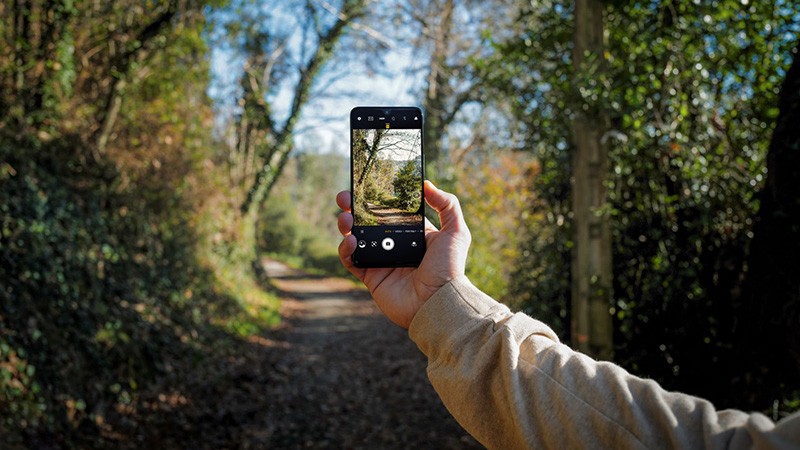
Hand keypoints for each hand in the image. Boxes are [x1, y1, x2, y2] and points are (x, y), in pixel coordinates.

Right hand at [337, 180, 471, 327]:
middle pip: (367, 221)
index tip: (365, 185)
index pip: (389, 210)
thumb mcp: (456, 232)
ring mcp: (381, 261)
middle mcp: (395, 245)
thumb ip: (447, 204)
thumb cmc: (449, 269)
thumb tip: (427, 184)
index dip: (376, 198)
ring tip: (346, 217)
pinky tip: (350, 241)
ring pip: (355, 238)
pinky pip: (351, 260)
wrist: (438, 302)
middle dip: (353, 207)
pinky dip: (345, 250)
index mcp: (412, 233)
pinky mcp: (371, 277)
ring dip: (346, 225)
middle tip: (344, 197)